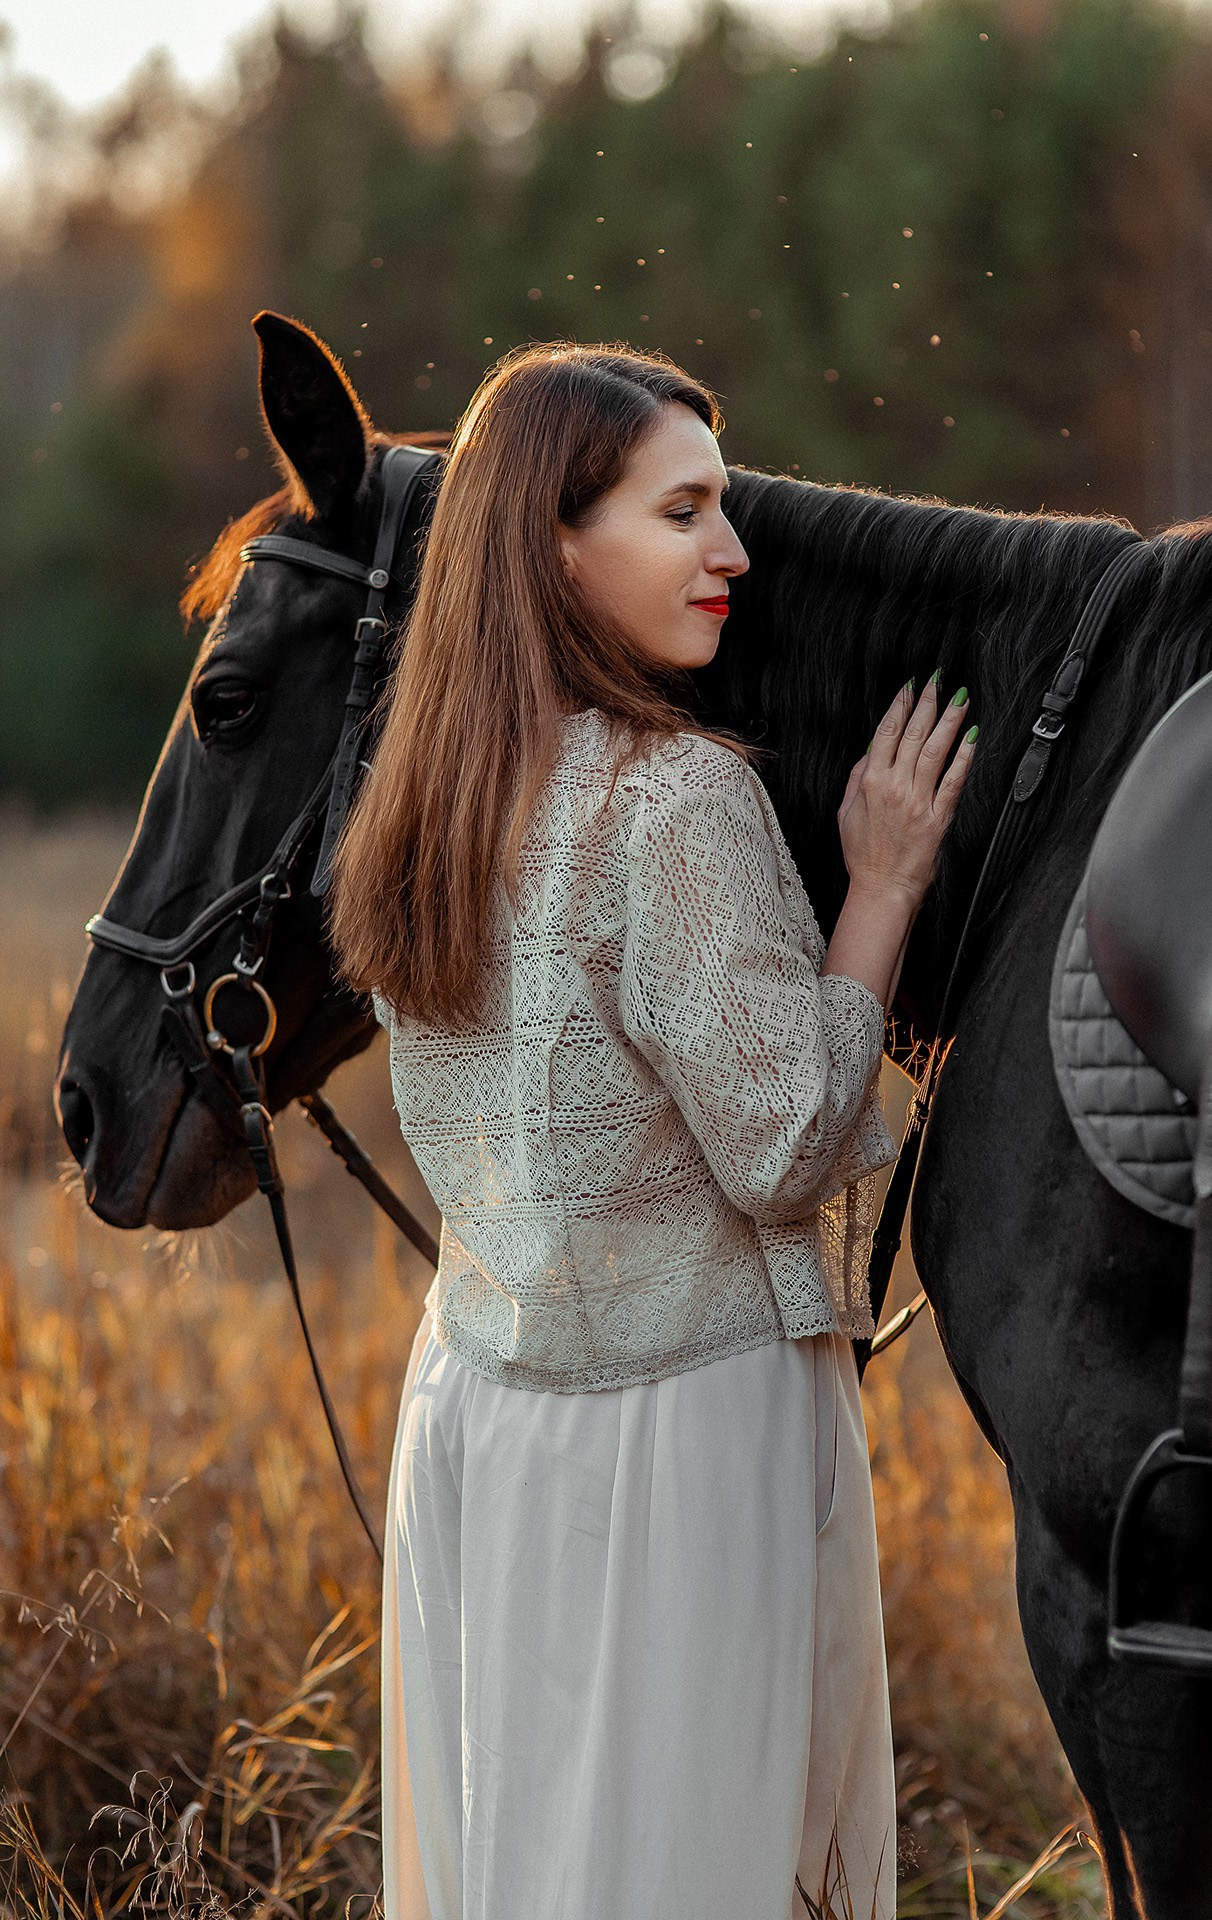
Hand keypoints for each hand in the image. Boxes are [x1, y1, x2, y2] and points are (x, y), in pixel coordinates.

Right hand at [836, 675, 976, 907]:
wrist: (881, 888)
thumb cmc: (864, 855)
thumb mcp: (846, 813)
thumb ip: (856, 778)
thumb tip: (869, 753)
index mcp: (870, 783)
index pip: (886, 733)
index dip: (900, 706)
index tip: (911, 687)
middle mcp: (894, 787)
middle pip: (913, 734)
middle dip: (927, 703)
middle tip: (938, 681)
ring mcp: (918, 801)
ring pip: (935, 751)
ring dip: (949, 721)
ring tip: (960, 699)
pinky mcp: (938, 817)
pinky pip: (953, 780)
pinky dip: (963, 757)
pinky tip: (971, 738)